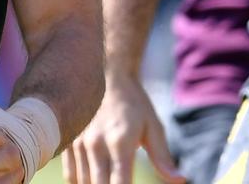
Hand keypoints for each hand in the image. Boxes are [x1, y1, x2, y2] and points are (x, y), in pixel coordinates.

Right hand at [61, 74, 183, 183]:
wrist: (108, 75)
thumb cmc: (134, 103)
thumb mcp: (153, 127)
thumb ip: (162, 157)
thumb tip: (179, 181)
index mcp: (120, 142)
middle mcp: (96, 145)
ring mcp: (80, 143)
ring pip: (83, 183)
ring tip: (109, 181)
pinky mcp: (69, 141)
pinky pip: (71, 175)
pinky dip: (80, 183)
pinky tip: (93, 181)